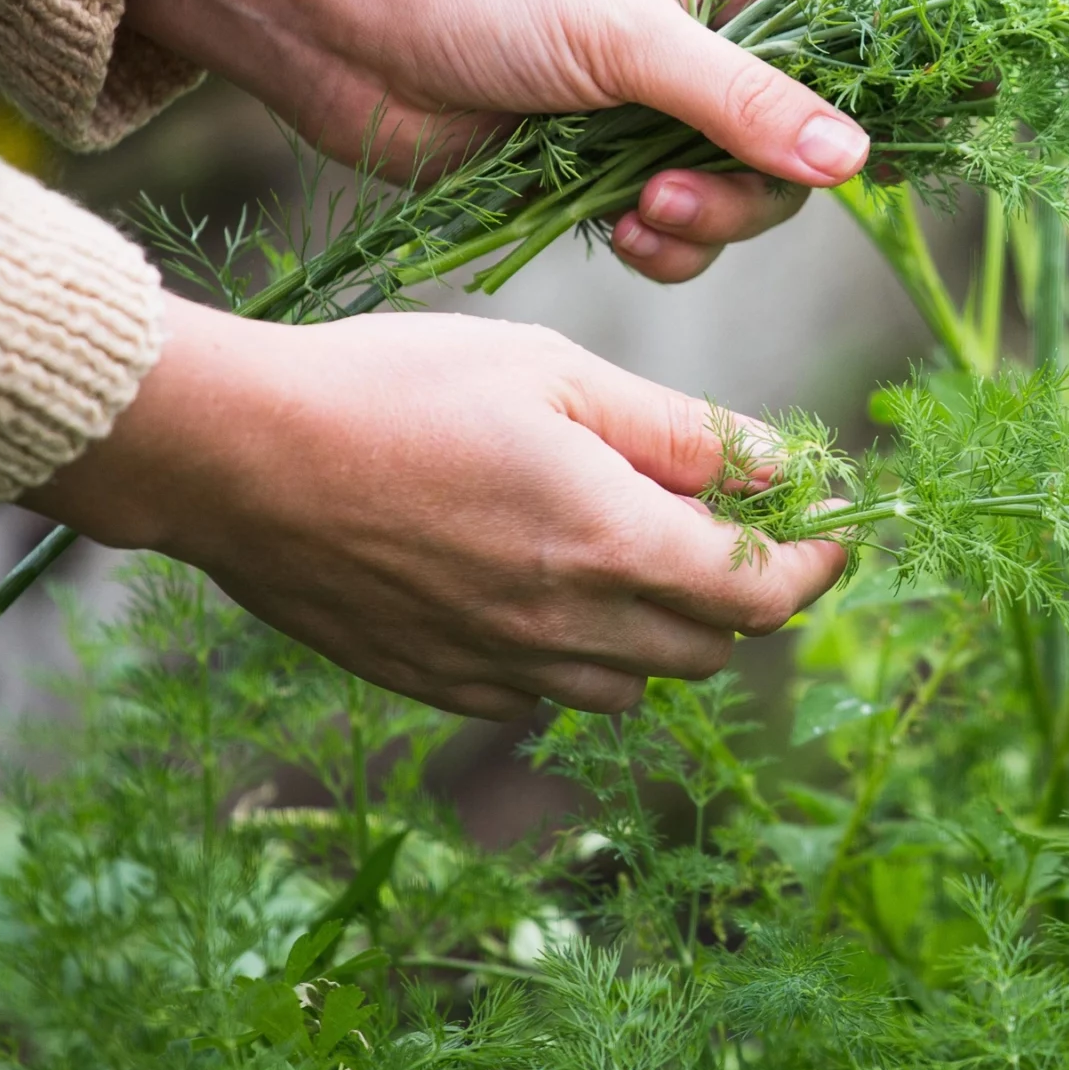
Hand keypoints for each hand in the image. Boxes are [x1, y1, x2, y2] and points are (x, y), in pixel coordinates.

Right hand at [28, 298, 845, 717]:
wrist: (236, 453)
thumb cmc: (398, 384)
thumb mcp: (559, 374)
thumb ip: (684, 431)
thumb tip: (785, 465)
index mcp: (611, 544)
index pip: (763, 595)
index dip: (815, 563)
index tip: (833, 527)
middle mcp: (565, 628)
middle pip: (710, 648)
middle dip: (744, 591)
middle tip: (731, 521)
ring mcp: (497, 667)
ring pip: (633, 684)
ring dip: (662, 628)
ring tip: (632, 546)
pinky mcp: (436, 683)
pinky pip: (545, 695)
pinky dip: (576, 653)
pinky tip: (542, 579)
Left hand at [130, 0, 870, 282]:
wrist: (344, 37)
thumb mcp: (623, 36)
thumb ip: (743, 100)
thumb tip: (858, 162)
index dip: (927, 41)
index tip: (965, 96)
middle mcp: (728, 36)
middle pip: (828, 127)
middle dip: (778, 176)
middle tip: (695, 184)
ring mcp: (676, 108)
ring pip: (762, 195)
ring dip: (714, 219)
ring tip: (640, 209)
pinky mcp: (621, 173)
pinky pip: (692, 236)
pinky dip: (668, 248)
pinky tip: (619, 232)